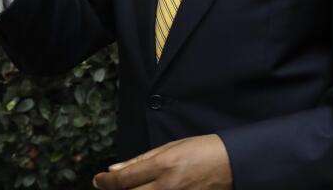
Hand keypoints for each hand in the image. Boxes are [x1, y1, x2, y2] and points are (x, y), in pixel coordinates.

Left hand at [93, 134, 232, 189]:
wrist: (233, 164)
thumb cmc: (204, 150)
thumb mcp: (172, 147)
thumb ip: (142, 160)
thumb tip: (114, 169)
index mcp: (164, 165)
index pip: (123, 180)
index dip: (104, 182)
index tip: (98, 180)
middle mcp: (167, 186)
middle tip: (112, 187)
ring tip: (132, 187)